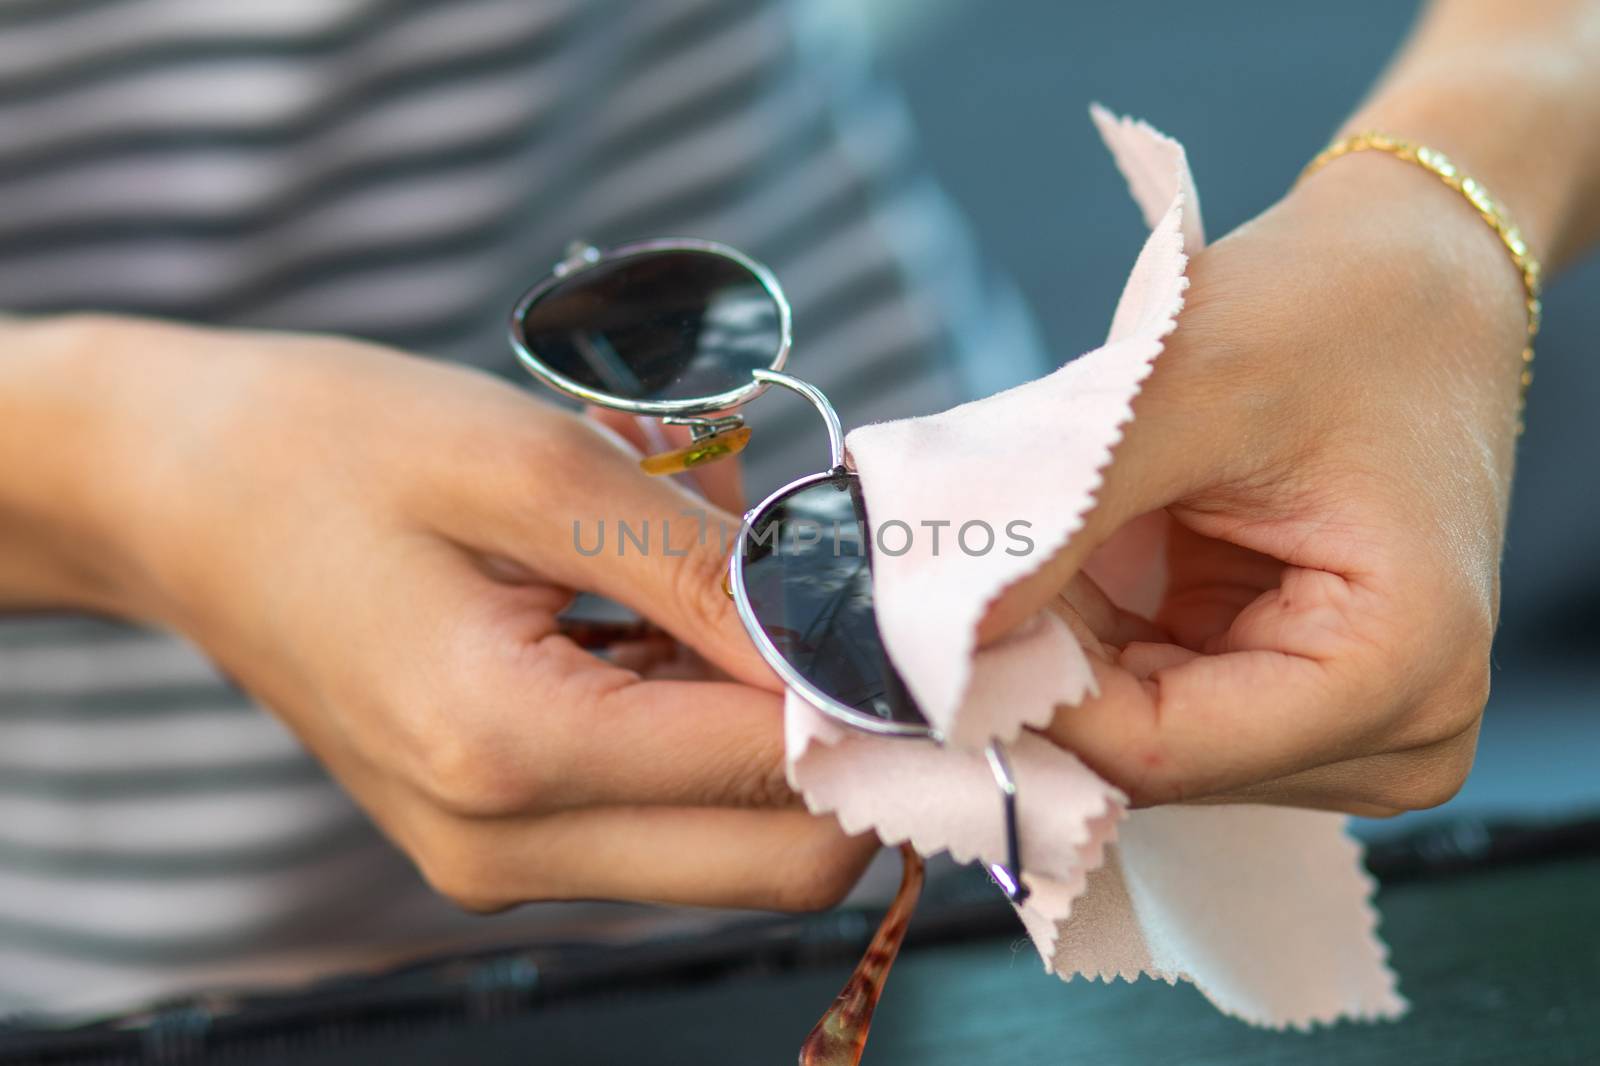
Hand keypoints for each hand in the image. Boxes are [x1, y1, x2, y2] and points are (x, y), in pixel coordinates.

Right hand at [2, 315, 872, 910]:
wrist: (181, 494)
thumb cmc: (337, 448)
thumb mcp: (537, 469)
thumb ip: (709, 573)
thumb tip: (852, 643)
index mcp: (509, 749)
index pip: (781, 776)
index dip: (874, 699)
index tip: (906, 607)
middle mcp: (506, 847)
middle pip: (783, 862)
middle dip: (843, 737)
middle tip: (826, 597)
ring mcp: (499, 860)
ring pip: (733, 847)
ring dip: (767, 723)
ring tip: (706, 575)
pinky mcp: (497, 840)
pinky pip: (662, 818)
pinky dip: (701, 727)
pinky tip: (657, 610)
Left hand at [983, 151, 1528, 816]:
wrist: (1408, 275)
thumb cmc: (1329, 309)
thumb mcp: (1180, 393)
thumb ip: (1054, 521)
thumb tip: (932, 637)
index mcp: (1402, 671)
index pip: (1160, 750)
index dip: (1027, 698)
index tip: (925, 632)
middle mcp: (1399, 734)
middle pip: (1151, 759)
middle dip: (1042, 675)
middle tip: (960, 578)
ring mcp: (1353, 730)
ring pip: (1141, 740)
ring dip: (1067, 657)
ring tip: (1043, 547)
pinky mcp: (1304, 700)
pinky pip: (1158, 705)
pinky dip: (1097, 645)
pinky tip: (1083, 567)